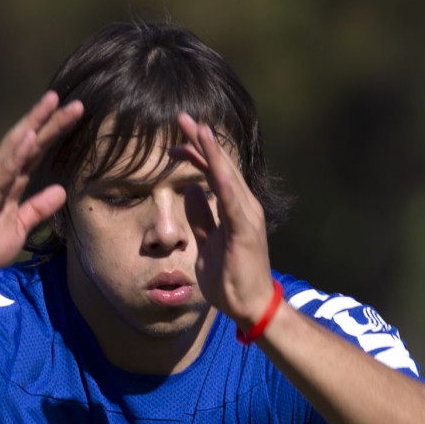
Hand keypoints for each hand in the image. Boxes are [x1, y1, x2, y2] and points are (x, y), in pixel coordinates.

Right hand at [0, 92, 82, 280]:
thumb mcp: (18, 227)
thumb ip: (38, 208)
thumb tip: (61, 191)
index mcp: (10, 181)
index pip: (36, 150)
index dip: (54, 131)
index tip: (76, 114)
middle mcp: (0, 172)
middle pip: (29, 140)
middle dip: (51, 119)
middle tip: (77, 102)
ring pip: (17, 144)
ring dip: (35, 122)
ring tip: (53, 101)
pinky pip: (5, 168)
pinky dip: (18, 151)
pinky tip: (31, 134)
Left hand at [170, 113, 275, 327]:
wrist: (250, 306)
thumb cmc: (230, 276)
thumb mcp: (208, 241)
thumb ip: (202, 216)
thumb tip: (191, 190)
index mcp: (234, 208)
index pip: (214, 172)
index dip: (196, 153)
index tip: (174, 142)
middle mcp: (244, 206)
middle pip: (221, 165)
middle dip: (201, 140)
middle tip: (182, 117)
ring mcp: (247, 216)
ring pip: (228, 176)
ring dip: (212, 151)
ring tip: (197, 128)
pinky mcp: (245, 231)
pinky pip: (232, 203)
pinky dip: (224, 183)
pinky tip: (214, 167)